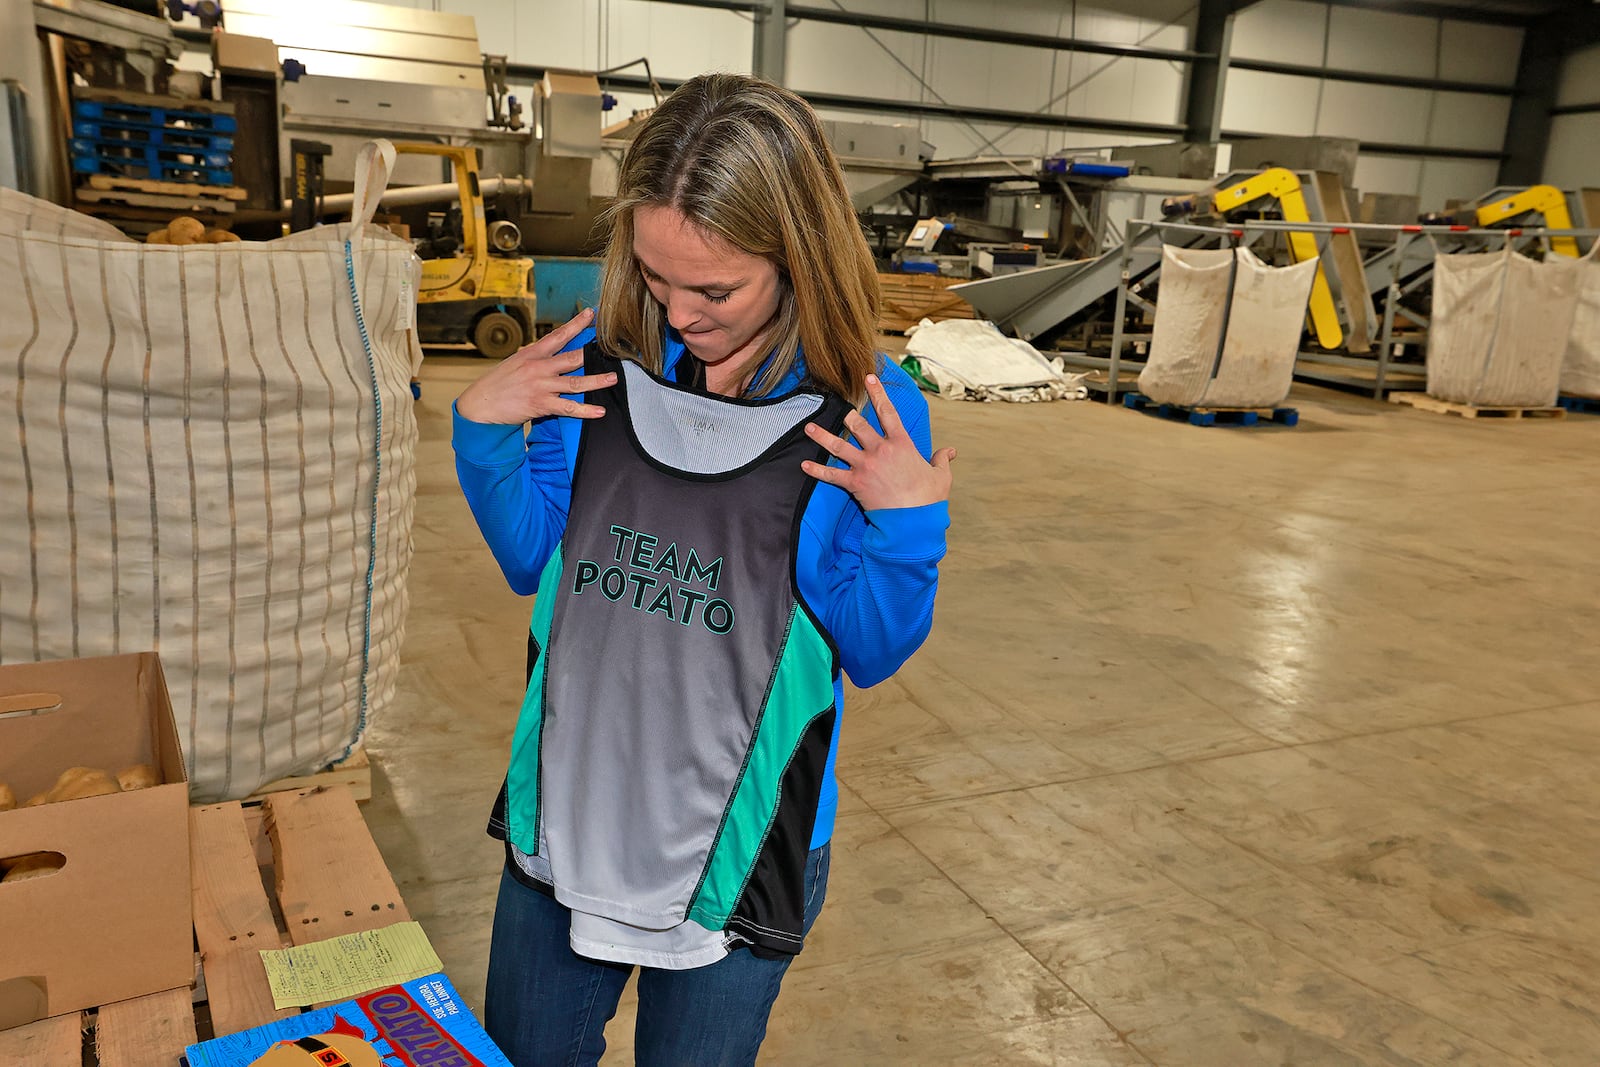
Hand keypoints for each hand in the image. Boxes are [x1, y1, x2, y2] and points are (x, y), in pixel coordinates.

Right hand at [454, 308, 614, 423]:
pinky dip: (585, 410)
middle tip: (614, 348)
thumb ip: (535, 357)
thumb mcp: (515, 363)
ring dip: (596, 381)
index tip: (591, 314)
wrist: (481, 404)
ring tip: (613, 378)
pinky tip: (599, 411)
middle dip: (593, 353)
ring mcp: (541, 386)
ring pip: (575, 382)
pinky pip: (568, 407)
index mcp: (532, 354)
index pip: (558, 335)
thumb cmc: (499, 383)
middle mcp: (539, 367)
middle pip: (572, 357)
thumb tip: (550, 351)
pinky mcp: (541, 404)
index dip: (576, 324)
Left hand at [802, 374, 955, 509]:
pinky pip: (832, 475)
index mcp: (901, 444)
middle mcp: (880, 450)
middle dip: (848, 415)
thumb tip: (951, 451)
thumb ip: (942, 459)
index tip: (868, 378)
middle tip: (839, 407)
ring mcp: (865, 466)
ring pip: (839, 445)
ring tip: (809, 427)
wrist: (913, 521)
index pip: (888, 412)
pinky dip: (817, 470)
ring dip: (822, 436)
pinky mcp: (855, 483)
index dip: (877, 393)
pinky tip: (804, 466)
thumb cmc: (929, 498)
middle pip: (858, 425)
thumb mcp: (941, 476)